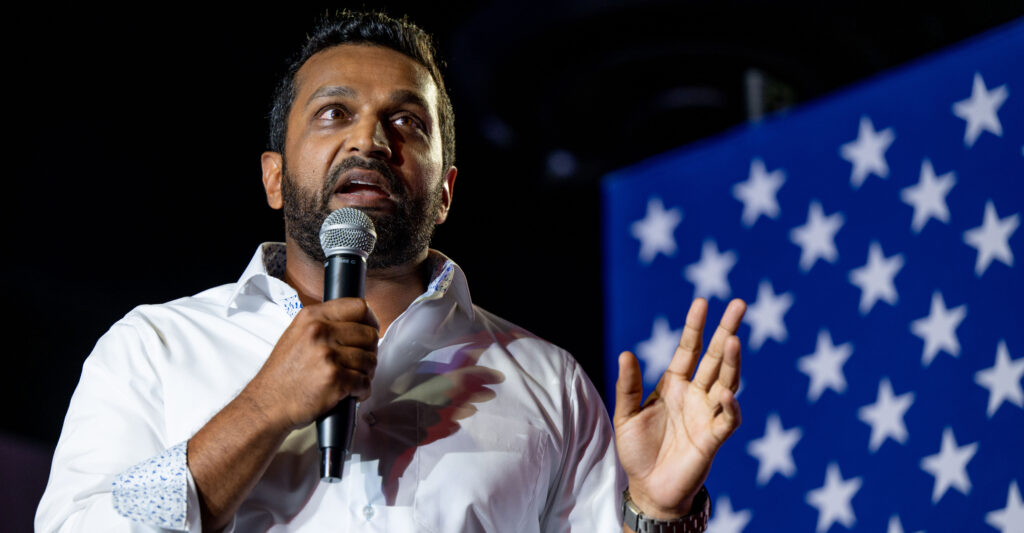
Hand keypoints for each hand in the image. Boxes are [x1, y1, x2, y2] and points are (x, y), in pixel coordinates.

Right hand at [242, 297, 379, 430]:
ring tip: (352, 379)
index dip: (371, 320)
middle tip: (360, 363)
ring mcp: (328, 355)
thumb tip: (358, 323)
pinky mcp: (335, 379)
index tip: (372, 330)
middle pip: (369, 334)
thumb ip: (325, 324)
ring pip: (370, 360)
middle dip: (370, 351)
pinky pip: (365, 382)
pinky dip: (362, 391)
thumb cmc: (283, 374)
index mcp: (312, 317)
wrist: (267, 403)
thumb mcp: (297, 334)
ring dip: (366, 373)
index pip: (358, 307)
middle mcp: (320, 332)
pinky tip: (350, 393)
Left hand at [613, 298, 744, 518]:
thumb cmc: (638, 451)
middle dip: (727, 331)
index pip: (689, 349)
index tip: (702, 302)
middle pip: (715, 357)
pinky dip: (730, 407)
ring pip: (727, 382)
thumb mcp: (626, 415)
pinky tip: (726, 394)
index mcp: (674, 384)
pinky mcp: (713, 438)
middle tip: (739, 304)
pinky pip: (728, 419)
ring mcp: (707, 414)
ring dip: (731, 362)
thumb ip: (628, 386)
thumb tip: (626, 353)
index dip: (696, 327)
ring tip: (733, 339)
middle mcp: (695, 395)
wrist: (649, 488)